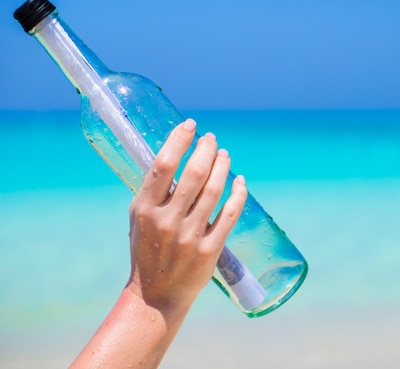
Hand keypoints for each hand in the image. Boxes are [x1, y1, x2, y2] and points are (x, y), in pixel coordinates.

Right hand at [127, 118, 247, 310]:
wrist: (157, 294)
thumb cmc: (147, 249)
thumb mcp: (139, 218)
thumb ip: (153, 190)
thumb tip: (173, 154)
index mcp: (145, 209)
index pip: (163, 165)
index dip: (179, 140)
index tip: (191, 125)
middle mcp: (167, 220)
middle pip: (195, 173)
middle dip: (206, 149)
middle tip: (211, 139)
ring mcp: (190, 235)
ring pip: (215, 190)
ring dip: (223, 166)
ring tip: (224, 154)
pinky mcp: (210, 249)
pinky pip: (230, 213)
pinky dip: (238, 193)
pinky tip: (240, 181)